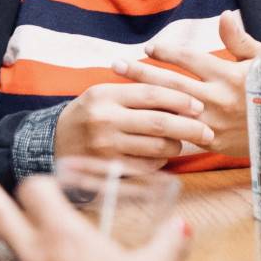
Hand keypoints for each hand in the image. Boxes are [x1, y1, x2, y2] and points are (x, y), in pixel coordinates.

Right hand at [54, 82, 212, 166]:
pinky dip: (160, 162)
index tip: (199, 106)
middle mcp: (105, 120)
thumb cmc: (88, 115)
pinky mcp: (107, 169)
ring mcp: (105, 147)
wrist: (52, 143)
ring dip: (176, 146)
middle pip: (158, 122)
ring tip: (184, 143)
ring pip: (155, 147)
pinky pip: (145, 167)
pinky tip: (163, 157)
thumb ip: (136, 91)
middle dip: (189, 127)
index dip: (180, 99)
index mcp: (105, 95)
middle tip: (207, 130)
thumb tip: (181, 94)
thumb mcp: (104, 94)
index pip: (151, 94)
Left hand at [115, 11, 260, 157]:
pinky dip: (159, 130)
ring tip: (120, 92)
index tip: (149, 48)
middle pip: (170, 83)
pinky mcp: (212, 143)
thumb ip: (239, 39)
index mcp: (227, 74)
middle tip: (116, 64)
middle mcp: (216, 98)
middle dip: (141, 72)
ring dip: (144, 99)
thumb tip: (225, 14)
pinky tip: (139, 126)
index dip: (166, 52)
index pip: (188, 59)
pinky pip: (180, 135)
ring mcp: (212, 122)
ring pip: (170, 109)